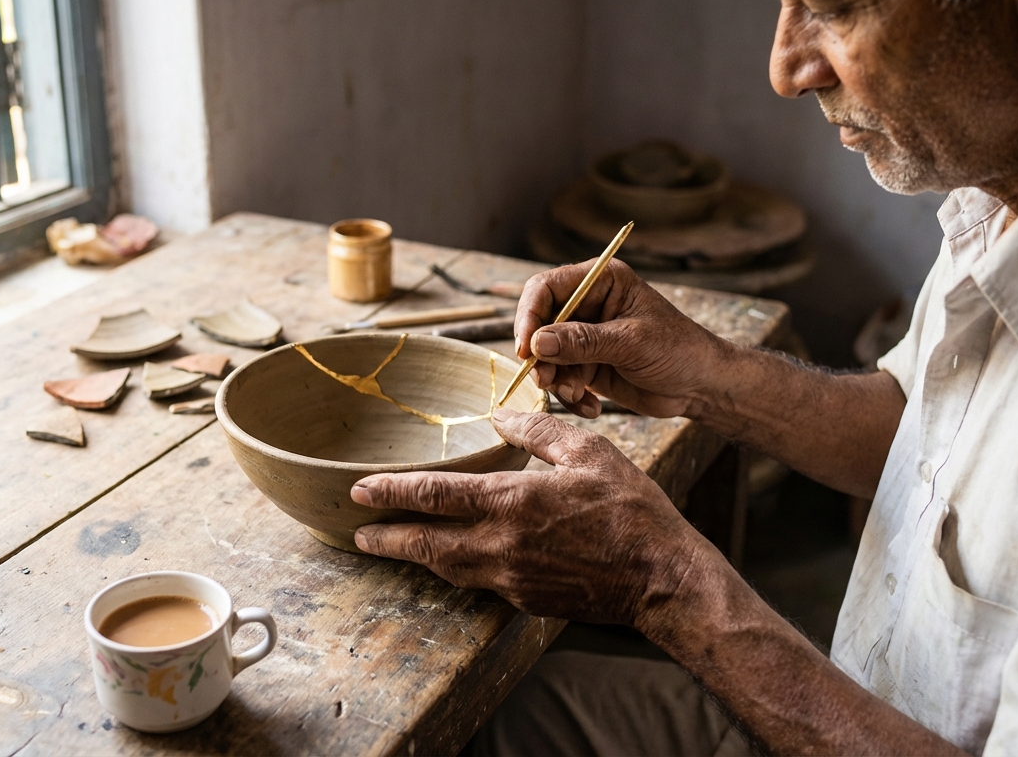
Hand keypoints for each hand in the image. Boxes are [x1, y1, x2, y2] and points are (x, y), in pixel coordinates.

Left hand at [350, 409, 708, 624]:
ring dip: (415, 556)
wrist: (660, 578)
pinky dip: (456, 568)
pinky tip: (451, 559)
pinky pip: (478, 581)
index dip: (391, 492)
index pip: (435, 495)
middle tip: (356, 532)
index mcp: (512, 502)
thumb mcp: (588, 452)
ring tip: (391, 545)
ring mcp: (512, 578)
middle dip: (386, 537)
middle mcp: (502, 545)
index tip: (359, 490)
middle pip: (425, 544)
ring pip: (447, 568)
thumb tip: (500, 418)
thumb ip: (537, 433)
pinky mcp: (526, 599)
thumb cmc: (632, 510)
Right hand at [516, 258, 730, 418]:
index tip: (527, 348)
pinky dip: (569, 396)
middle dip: (539, 356)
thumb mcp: (632, 343)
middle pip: (538, 324)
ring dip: (555, 380)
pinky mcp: (585, 365)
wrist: (701, 386)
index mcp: (600, 282)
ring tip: (576, 395)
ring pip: (545, 357)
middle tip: (546, 380)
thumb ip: (584, 341)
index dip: (529, 315)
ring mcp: (584, 337)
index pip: (546, 288)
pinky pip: (560, 379)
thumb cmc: (679, 350)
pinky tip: (591, 407)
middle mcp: (586, 305)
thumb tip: (538, 343)